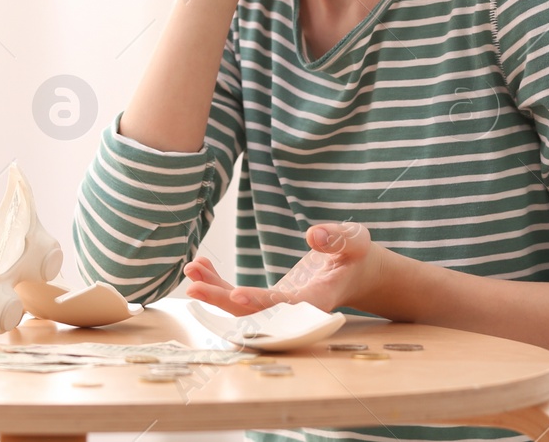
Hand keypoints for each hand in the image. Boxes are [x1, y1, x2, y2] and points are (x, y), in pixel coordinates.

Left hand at [182, 221, 384, 314]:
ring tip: (191, 270)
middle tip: (194, 287)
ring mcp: (279, 308)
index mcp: (319, 299)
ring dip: (214, 292)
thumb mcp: (355, 241)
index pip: (285, 305)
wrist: (357, 272)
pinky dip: (219, 284)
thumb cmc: (357, 255)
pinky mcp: (269, 300)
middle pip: (255, 313)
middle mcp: (295, 310)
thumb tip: (314, 235)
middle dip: (222, 301)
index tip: (235, 294)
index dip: (260, 302)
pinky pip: (239, 296)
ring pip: (242, 308)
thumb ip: (337, 238)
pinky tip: (201, 266)